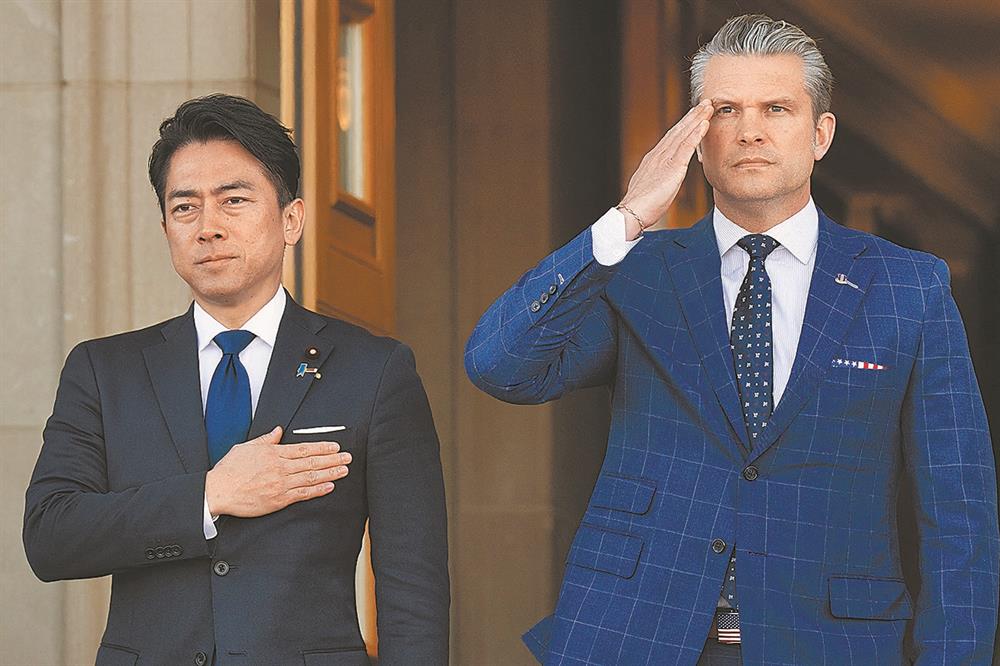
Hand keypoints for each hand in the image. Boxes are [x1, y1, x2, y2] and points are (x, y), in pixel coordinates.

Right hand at [205, 426, 351, 517]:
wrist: (218, 491)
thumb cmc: (229, 470)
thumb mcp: (247, 447)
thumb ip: (266, 440)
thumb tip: (278, 431)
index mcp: (273, 453)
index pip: (304, 448)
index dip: (322, 447)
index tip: (335, 446)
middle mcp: (280, 468)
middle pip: (312, 461)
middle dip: (332, 459)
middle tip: (348, 457)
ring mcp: (281, 484)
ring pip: (311, 477)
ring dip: (330, 473)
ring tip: (344, 470)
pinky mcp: (278, 500)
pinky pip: (303, 494)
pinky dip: (318, 490)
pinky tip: (329, 486)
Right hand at [619, 99, 713, 238]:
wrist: (632, 213)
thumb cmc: (641, 206)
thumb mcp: (651, 187)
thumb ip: (658, 178)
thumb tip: (663, 177)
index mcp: (653, 160)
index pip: (671, 138)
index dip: (684, 125)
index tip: (694, 115)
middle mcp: (658, 155)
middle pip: (678, 131)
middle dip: (692, 116)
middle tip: (705, 103)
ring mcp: (664, 159)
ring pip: (683, 134)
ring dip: (696, 119)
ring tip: (708, 106)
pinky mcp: (671, 167)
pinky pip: (686, 147)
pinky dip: (696, 133)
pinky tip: (704, 123)